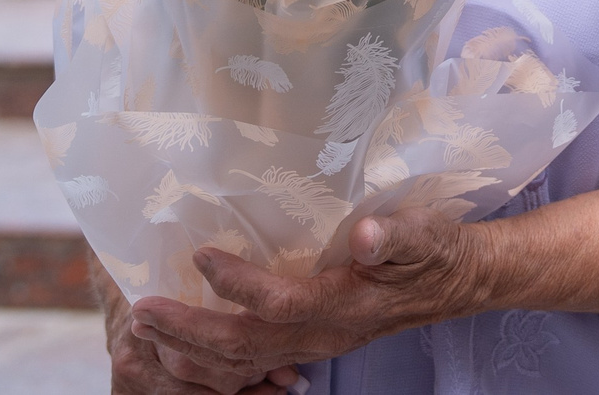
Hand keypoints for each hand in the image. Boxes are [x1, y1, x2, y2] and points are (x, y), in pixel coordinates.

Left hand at [127, 210, 488, 387]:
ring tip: (145, 326)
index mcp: (345, 306)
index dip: (237, 283)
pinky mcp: (309, 344)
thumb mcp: (427, 235)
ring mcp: (313, 346)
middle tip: (140, 310)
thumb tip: (368, 235)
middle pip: (243, 345)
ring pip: (238, 363)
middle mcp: (323, 335)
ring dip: (187, 348)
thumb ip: (397, 237)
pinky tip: (182, 342)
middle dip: (187, 332)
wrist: (458, 283)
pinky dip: (208, 359)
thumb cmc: (438, 251)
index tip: (200, 254)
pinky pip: (248, 365)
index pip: (279, 304)